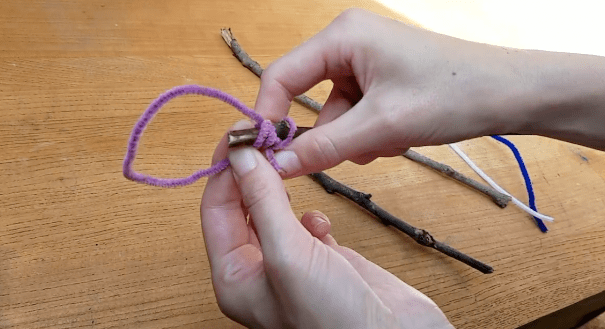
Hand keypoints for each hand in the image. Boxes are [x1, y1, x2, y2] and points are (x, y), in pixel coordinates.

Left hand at [200, 126, 452, 328]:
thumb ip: (263, 201)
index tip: (239, 135)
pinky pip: (305, 225)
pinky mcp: (325, 259)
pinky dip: (310, 213)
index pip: (216, 209)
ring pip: (275, 211)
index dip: (225, 170)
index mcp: (235, 276)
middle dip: (252, 171)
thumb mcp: (288, 254)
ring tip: (289, 160)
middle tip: (266, 135)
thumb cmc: (333, 320)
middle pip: (243, 206)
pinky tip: (318, 218)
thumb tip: (242, 155)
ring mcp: (293, 264)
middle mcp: (259, 270)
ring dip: (281, 185)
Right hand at [256, 8, 604, 175]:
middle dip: (330, 132)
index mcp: (342, 36)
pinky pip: (355, 113)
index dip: (268, 116)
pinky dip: (370, 132)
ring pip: (334, 112)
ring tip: (390, 140)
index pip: (281, 76)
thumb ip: (323, 147)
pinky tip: (399, 134)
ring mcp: (365, 61)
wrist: (510, 94)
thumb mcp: (381, 126)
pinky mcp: (380, 79)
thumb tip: (276, 166)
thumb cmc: (452, 95)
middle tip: (353, 150)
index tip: (266, 155)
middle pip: (307, 96)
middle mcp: (348, 42)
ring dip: (354, 136)